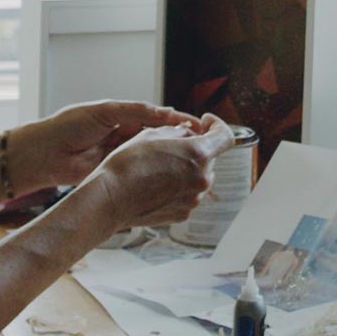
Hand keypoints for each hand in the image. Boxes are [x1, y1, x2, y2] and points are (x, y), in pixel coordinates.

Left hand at [21, 101, 207, 190]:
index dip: (180, 122)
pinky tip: (171, 177)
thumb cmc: (68, 126)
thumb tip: (166, 111)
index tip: (200, 127)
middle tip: (201, 147)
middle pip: (162, 137)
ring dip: (172, 159)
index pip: (160, 117)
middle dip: (181, 141)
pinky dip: (156, 174)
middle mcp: (127, 134)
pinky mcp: (117, 172)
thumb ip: (134, 111)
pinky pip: (142, 172)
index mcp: (124, 116)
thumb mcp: (104, 112)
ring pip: (155, 156)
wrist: (43, 154)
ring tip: (191, 162)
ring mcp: (123, 155)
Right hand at [91, 114, 235, 228]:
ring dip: (186, 169)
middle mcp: (201, 178)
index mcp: (198, 154)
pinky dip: (178, 186)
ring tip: (159, 167)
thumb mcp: (152, 134)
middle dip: (195, 149)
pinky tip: (156, 184)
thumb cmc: (127, 164)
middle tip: (171, 146)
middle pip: (209, 158)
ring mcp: (193, 199)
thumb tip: (188, 133)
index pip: (225, 136)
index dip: (217, 125)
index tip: (206, 122)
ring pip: (198, 177)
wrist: (111, 199)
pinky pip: (187, 194)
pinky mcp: (183, 213)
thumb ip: (177, 131)